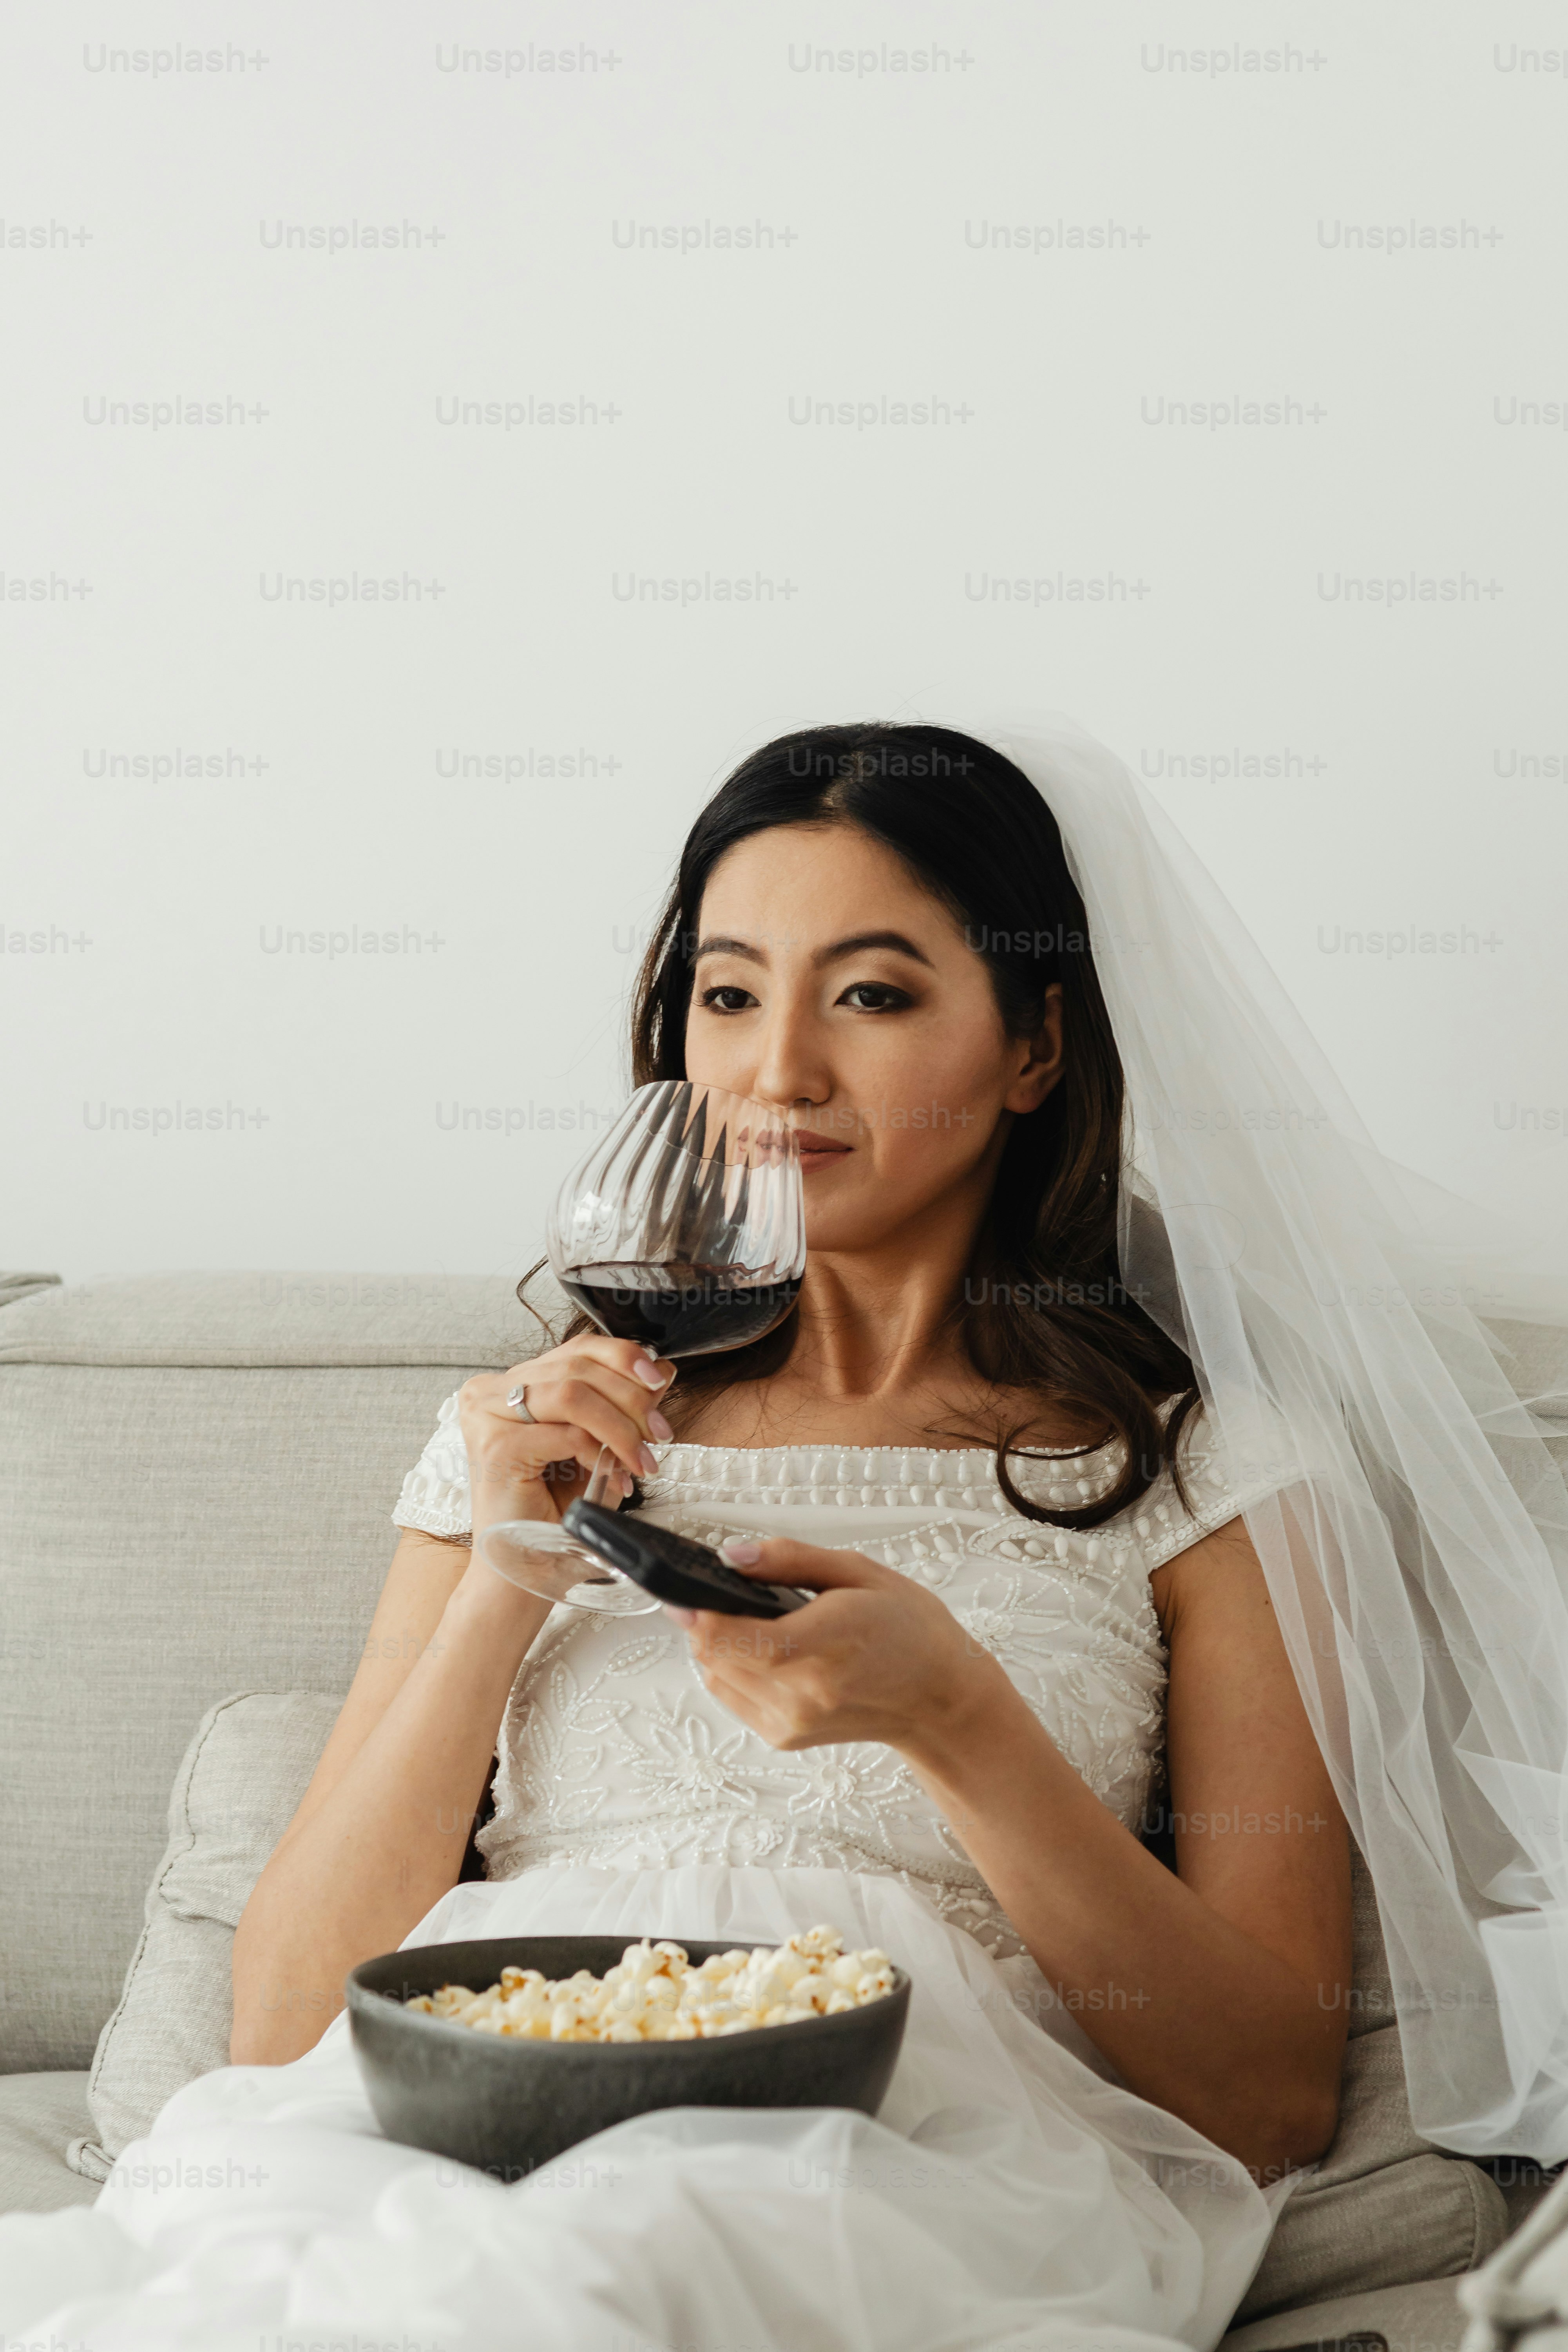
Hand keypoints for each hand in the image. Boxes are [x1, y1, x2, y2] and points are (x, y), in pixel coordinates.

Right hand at [457, 1339, 676, 1521]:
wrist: (523, 1574)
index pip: (575, 1350)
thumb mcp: (595, 1448)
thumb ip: (620, 1407)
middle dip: (632, 1398)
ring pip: (573, 1393)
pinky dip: (599, 1453)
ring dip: (621, 1426)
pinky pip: (565, 1433)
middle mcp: (490, 1391)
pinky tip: (615, 1479)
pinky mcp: (495, 1447)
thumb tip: (660, 1369)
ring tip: (643, 1459)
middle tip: (660, 1433)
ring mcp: (487, 1416)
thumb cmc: (553, 1515)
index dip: (623, 1357)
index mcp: (510, 1384)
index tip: (660, 1380)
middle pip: (577, 1366)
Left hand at [673, 1536, 1005, 1756]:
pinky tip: (766, 1649)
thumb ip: (789, 1560)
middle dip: (704, 1618)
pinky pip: (732, 1696)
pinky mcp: (785, 1737)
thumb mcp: (859, 1572)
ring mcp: (791, 1722)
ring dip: (717, 1643)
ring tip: (752, 1618)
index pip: (726, 1636)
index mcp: (822, 1646)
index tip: (684, 1581)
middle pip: (710, 1655)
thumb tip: (729, 1556)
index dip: (694, 1607)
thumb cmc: (911, 1629)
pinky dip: (734, 1667)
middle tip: (720, 1590)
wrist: (941, 1700)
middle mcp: (801, 1694)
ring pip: (714, 1676)